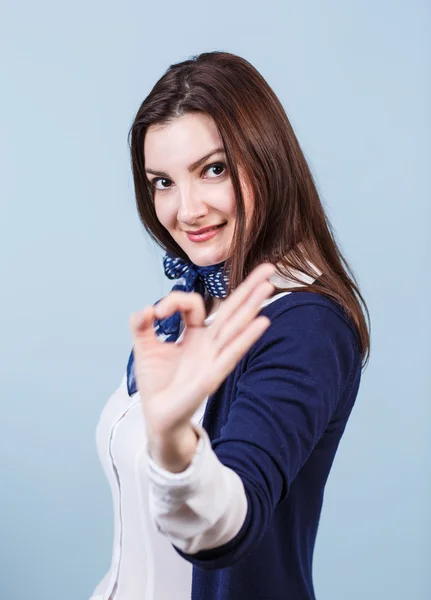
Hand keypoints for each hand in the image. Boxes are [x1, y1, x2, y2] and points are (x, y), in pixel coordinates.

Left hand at [129, 262, 275, 437]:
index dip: (176, 300)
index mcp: (195, 334)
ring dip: (253, 306)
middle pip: (233, 310)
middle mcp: (209, 343)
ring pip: (236, 326)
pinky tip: (262, 322)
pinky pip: (232, 353)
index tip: (157, 313)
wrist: (157, 416)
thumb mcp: (143, 346)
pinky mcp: (212, 376)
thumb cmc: (156, 383)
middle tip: (269, 267)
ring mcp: (213, 358)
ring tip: (269, 286)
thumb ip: (141, 323)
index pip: (195, 305)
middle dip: (250, 288)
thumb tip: (147, 308)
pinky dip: (246, 337)